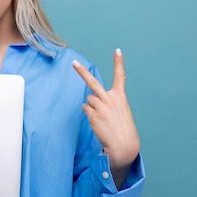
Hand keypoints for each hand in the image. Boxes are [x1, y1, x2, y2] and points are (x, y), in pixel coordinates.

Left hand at [72, 49, 139, 185]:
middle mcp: (110, 99)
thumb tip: (88, 101)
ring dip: (93, 106)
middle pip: (93, 83)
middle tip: (73, 63)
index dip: (119, 63)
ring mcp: (101, 107)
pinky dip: (90, 114)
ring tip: (102, 116)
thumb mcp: (121, 111)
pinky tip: (98, 122)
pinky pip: (86, 109)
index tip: (118, 51)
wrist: (123, 145)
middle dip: (82, 72)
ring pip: (89, 99)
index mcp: (120, 97)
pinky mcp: (93, 116)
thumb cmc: (122, 128)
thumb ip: (107, 102)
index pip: (120, 76)